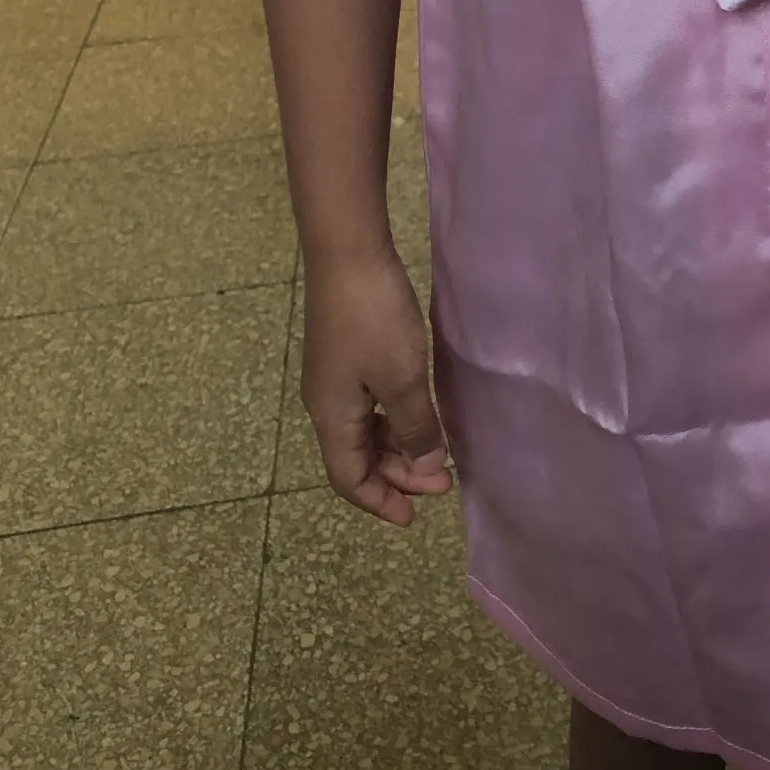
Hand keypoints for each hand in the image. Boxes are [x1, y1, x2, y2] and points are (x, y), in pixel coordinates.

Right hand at [300, 249, 452, 526]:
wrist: (348, 252)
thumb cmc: (375, 319)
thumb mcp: (403, 379)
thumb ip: (415, 428)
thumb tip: (425, 470)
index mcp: (331, 417)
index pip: (348, 479)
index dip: (380, 501)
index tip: (416, 516)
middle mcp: (325, 403)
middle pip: (356, 457)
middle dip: (398, 475)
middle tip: (444, 481)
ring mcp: (334, 377)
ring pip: (364, 430)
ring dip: (398, 447)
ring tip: (437, 451)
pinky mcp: (345, 353)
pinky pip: (367, 405)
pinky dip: (393, 419)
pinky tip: (419, 413)